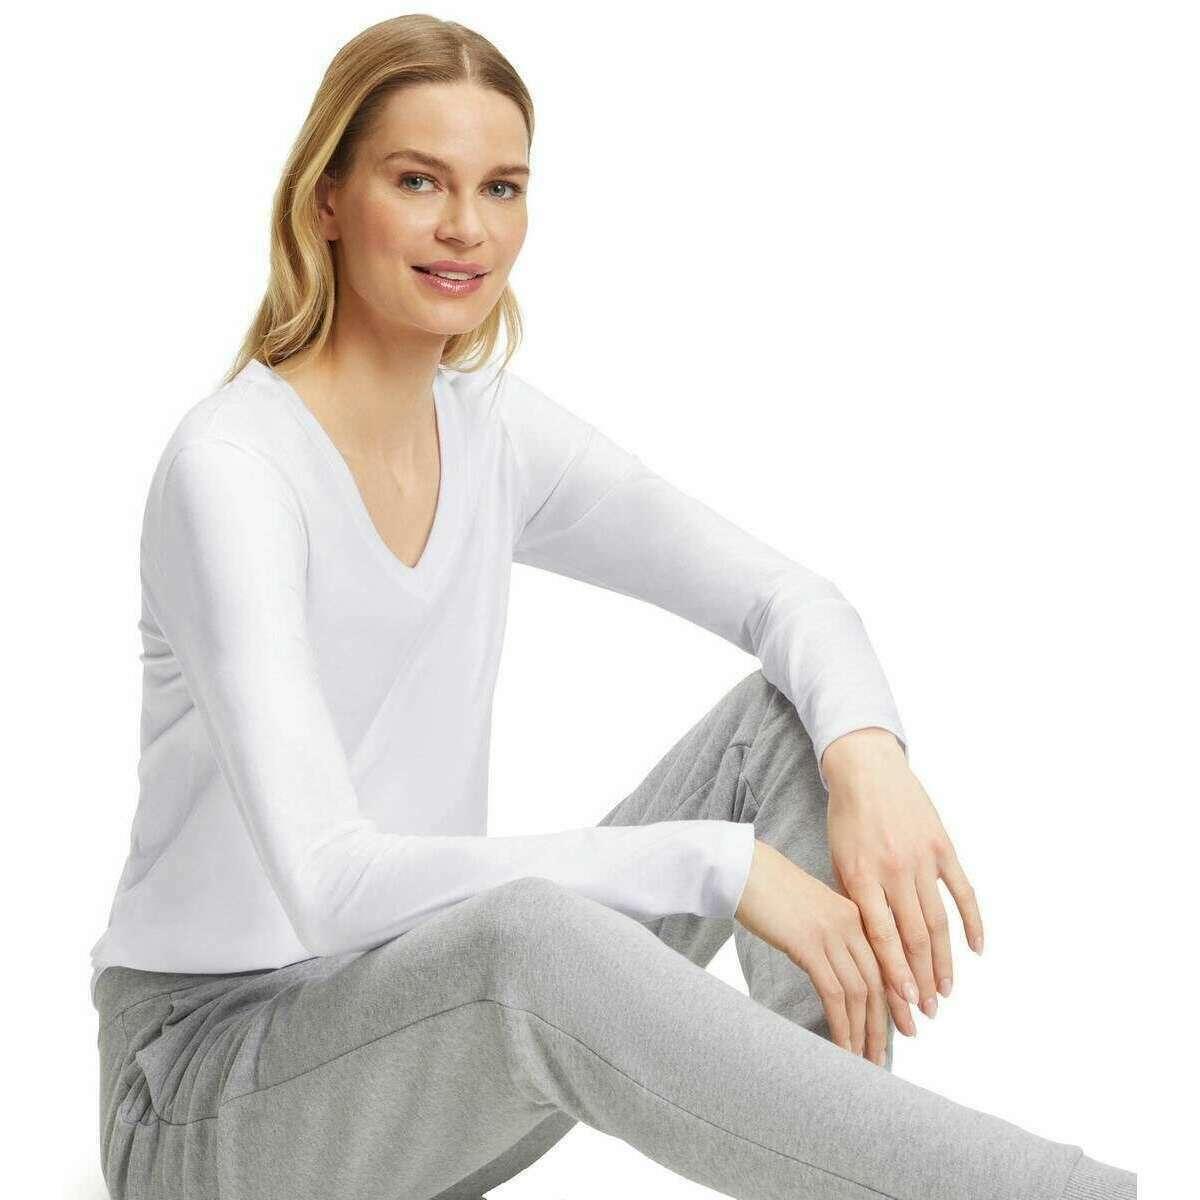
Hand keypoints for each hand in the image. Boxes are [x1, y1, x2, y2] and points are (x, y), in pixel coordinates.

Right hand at [734, 838, 892, 1064]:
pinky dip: (842, 1024)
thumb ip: (832, 932)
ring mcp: (831, 933)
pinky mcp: (808, 945)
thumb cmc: (770, 888)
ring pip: (860, 992)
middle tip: (883, 1055)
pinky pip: (833, 992)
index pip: (886, 963)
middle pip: (879, 981)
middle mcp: (851, 923)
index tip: (903, 1026)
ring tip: (862, 1059)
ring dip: (864, 1031)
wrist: (744, 869)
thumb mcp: (813, 908)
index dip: (896, 998)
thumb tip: (837, 968)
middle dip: (884, 1024)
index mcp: (856, 912)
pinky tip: (842, 1044)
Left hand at [822, 728, 983, 1036]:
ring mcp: (921, 858)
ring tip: (946, 993)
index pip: (881, 938)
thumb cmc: (846, 817)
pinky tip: (977, 950)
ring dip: (944, 962)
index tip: (903, 1007)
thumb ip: (853, 898)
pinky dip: (973, 922)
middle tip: (928, 1013)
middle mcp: (893, 870)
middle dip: (920, 980)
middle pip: (912, 938)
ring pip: (938, 921)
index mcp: (861, 876)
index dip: (894, 975)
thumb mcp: (837, 858)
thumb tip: (868, 944)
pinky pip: (962, 891)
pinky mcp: (942, 846)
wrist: (866, 768)